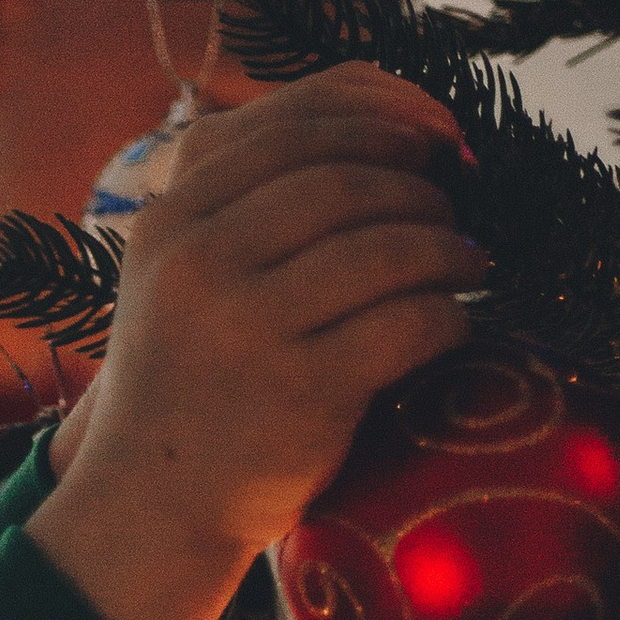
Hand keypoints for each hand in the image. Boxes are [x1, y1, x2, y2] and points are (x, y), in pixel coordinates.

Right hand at [30, 64, 482, 619]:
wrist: (152, 505)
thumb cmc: (187, 379)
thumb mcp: (177, 272)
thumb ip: (241, 195)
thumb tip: (385, 117)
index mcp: (169, 219)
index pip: (293, 126)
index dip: (383, 113)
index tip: (434, 134)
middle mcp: (201, 264)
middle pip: (345, 179)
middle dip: (418, 185)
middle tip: (451, 209)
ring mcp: (250, 328)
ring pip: (385, 245)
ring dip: (447, 246)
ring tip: (467, 261)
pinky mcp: (304, 392)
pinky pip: (410, 322)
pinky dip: (450, 314)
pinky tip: (455, 322)